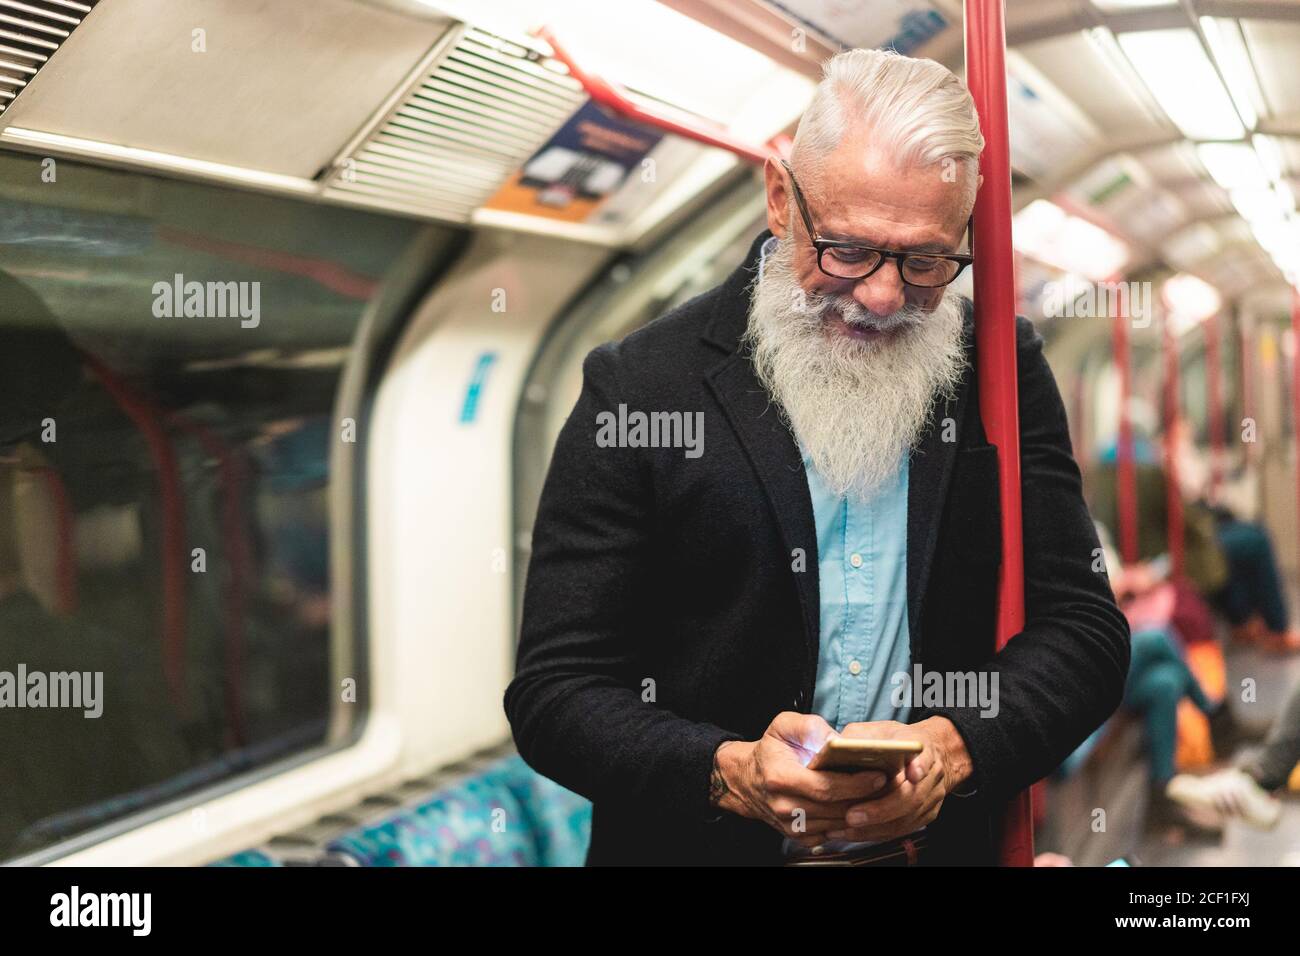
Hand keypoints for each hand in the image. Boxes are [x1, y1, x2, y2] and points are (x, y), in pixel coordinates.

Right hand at [712, 712, 888, 846]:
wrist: (746, 779)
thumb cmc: (770, 750)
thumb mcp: (783, 725)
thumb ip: (811, 727)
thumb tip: (838, 741)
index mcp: (781, 778)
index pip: (825, 787)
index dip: (855, 784)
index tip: (879, 775)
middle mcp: (785, 806)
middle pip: (835, 808)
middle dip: (866, 798)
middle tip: (891, 785)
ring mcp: (791, 825)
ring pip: (836, 823)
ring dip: (862, 811)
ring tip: (883, 795)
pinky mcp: (798, 835)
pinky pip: (831, 832)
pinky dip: (849, 821)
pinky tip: (862, 806)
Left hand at [823, 717, 971, 842]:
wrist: (927, 753)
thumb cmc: (893, 740)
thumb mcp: (875, 730)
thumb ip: (858, 738)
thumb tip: (831, 749)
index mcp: (919, 746)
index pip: (923, 755)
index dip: (919, 765)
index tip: (911, 773)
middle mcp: (931, 773)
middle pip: (912, 795)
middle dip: (881, 809)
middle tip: (852, 816)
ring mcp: (932, 795)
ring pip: (908, 817)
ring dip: (876, 827)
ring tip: (847, 830)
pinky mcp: (927, 813)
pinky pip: (905, 828)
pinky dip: (879, 833)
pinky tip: (855, 834)